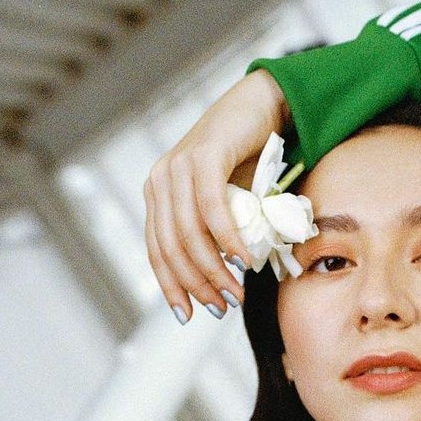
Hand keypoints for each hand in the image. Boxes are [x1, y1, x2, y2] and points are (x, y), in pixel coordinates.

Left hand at [144, 69, 289, 321]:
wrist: (263, 105)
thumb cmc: (247, 157)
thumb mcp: (225, 201)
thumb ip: (214, 232)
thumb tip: (223, 277)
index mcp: (158, 194)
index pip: (157, 251)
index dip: (172, 286)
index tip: (190, 315)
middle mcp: (160, 180)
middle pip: (171, 248)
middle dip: (197, 285)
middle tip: (223, 307)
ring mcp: (179, 166)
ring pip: (189, 233)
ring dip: (213, 269)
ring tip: (235, 291)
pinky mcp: (204, 155)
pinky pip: (211, 208)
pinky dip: (227, 239)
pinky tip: (242, 259)